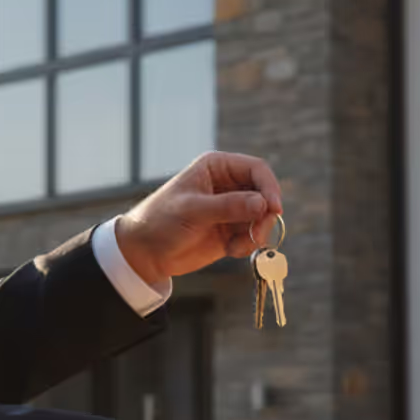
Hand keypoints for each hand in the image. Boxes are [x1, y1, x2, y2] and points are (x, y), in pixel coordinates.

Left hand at [114, 152, 283, 280]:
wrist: (146, 252)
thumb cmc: (161, 221)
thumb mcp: (193, 210)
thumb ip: (228, 206)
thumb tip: (262, 204)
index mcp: (218, 167)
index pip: (256, 169)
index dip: (269, 187)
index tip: (274, 209)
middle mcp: (229, 185)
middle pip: (265, 194)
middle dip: (264, 216)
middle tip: (255, 236)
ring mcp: (233, 209)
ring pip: (263, 218)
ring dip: (256, 234)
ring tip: (236, 247)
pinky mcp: (232, 231)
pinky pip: (253, 236)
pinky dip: (248, 246)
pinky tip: (229, 251)